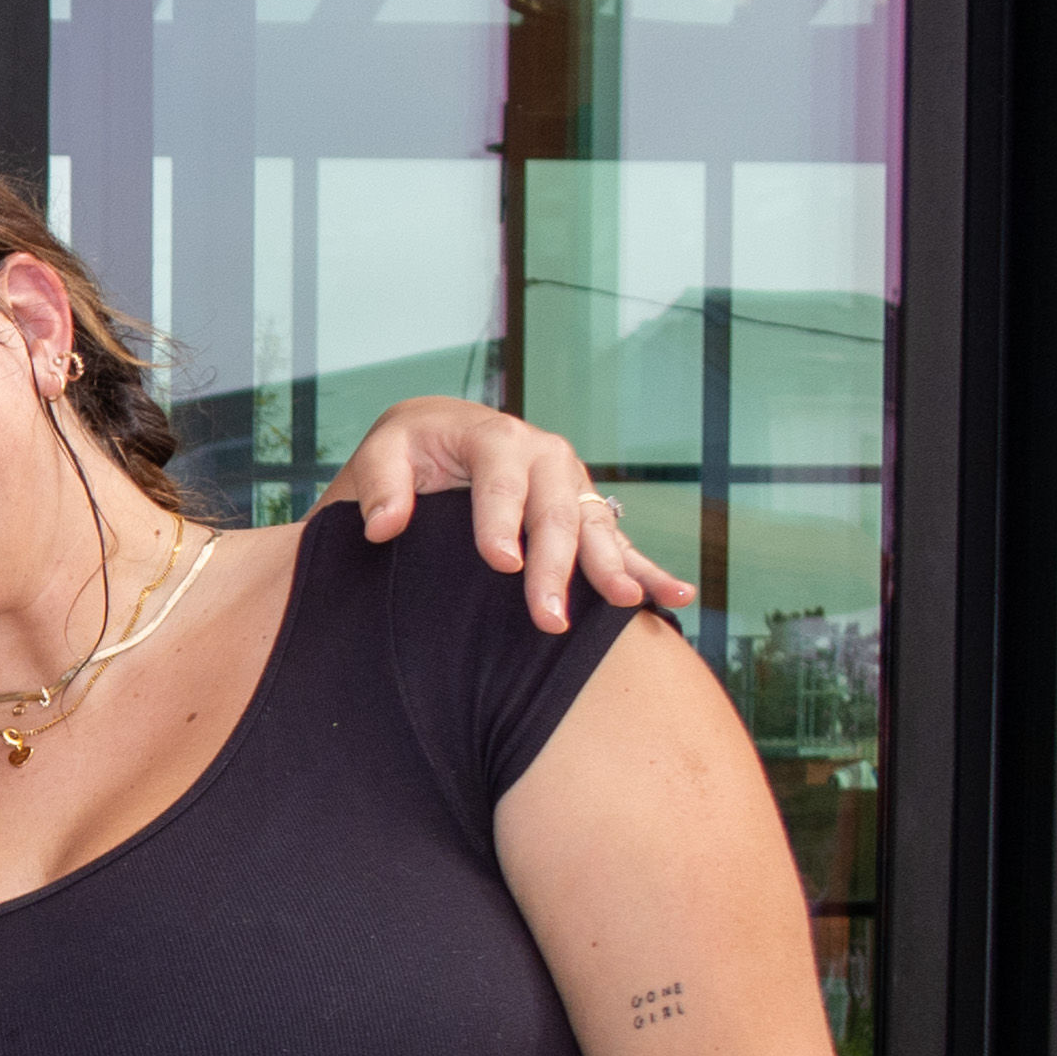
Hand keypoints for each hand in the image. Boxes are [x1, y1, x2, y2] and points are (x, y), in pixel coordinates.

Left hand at [324, 395, 701, 633]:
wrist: (442, 438)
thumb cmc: (410, 450)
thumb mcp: (384, 451)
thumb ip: (380, 484)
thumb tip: (383, 525)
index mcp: (496, 437)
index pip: (501, 482)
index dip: (501, 523)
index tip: (501, 564)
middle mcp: (544, 456)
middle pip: (555, 514)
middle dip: (555, 567)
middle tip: (548, 618)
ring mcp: (571, 484)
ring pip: (594, 529)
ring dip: (611, 569)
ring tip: (623, 604)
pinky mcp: (584, 512)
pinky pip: (619, 543)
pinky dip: (646, 570)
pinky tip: (676, 596)